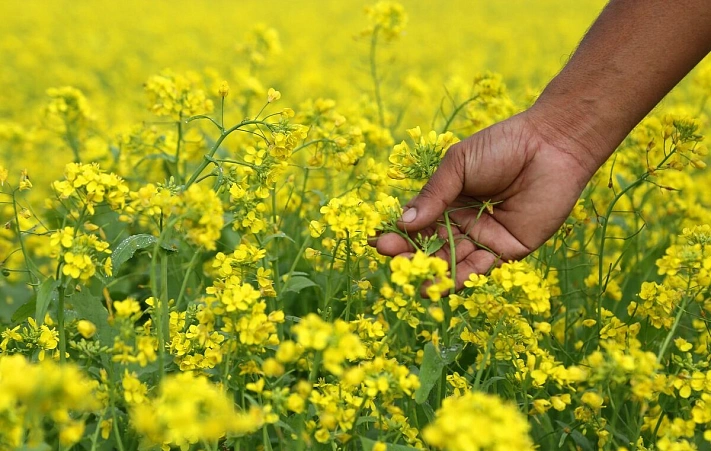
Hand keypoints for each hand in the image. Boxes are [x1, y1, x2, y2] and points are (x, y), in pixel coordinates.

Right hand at [375, 109, 599, 288]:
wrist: (551, 145)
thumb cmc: (502, 146)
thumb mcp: (458, 165)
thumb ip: (433, 195)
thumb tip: (403, 222)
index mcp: (448, 200)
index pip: (417, 223)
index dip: (398, 233)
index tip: (378, 241)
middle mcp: (463, 223)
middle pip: (432, 246)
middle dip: (411, 255)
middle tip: (392, 260)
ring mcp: (484, 238)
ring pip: (454, 262)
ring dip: (434, 273)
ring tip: (417, 280)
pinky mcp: (508, 251)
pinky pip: (482, 268)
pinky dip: (463, 277)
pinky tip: (444, 282)